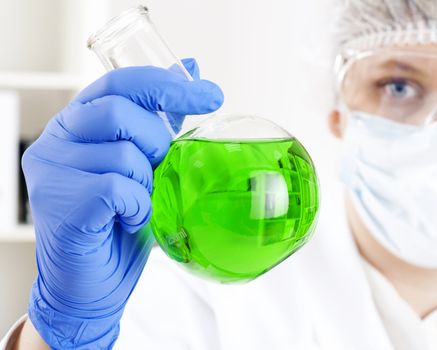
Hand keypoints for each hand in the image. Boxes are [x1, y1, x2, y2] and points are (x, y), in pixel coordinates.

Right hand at [22, 59, 222, 348]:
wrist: (92, 284)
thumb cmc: (118, 224)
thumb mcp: (145, 166)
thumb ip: (161, 120)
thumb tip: (190, 68)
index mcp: (78, 123)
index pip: (119, 83)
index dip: (166, 84)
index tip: (210, 95)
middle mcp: (57, 139)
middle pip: (120, 112)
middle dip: (156, 143)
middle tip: (159, 171)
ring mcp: (52, 169)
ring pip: (124, 154)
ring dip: (146, 184)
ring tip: (136, 204)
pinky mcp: (58, 200)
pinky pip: (118, 187)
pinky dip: (137, 207)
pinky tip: (128, 220)